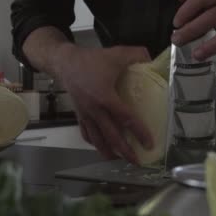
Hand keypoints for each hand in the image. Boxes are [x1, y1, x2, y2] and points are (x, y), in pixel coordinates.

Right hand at [53, 45, 153, 164]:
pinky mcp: (79, 114)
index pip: (126, 119)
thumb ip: (136, 55)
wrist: (65, 62)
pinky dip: (94, 142)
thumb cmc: (90, 60)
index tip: (148, 143)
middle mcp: (95, 110)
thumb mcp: (116, 54)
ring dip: (108, 151)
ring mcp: (85, 114)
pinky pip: (86, 133)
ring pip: (97, 139)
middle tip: (136, 161)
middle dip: (125, 151)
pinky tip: (101, 146)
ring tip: (118, 160)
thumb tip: (151, 60)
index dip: (139, 132)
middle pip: (111, 136)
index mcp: (105, 97)